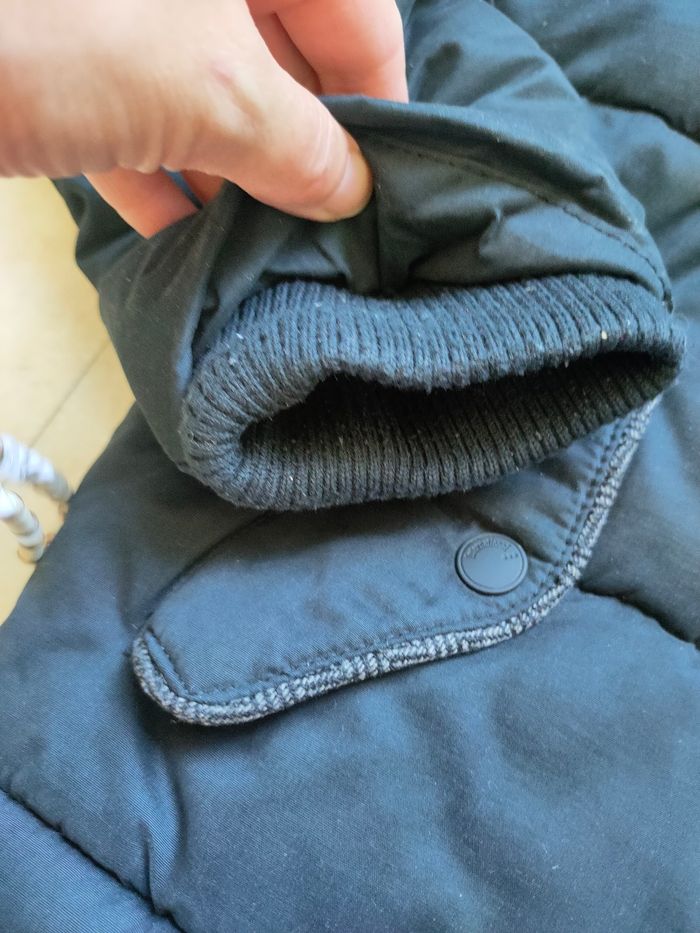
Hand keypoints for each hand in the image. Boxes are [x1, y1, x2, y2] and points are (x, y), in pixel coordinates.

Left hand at [0, 0, 406, 234]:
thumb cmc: (49, 26)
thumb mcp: (204, 85)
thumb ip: (298, 141)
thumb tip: (351, 190)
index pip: (357, 18)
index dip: (382, 107)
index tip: (390, 192)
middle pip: (282, 62)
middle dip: (305, 153)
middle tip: (330, 239)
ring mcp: (124, 22)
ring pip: (209, 100)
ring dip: (238, 181)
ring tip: (271, 254)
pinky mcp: (67, 68)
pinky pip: (137, 125)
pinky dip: (163, 185)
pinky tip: (191, 244)